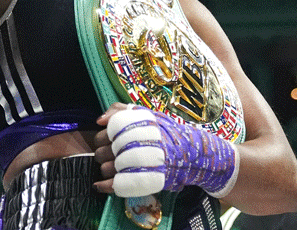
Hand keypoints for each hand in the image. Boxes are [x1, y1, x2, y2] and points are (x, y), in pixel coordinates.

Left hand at [94, 103, 240, 197]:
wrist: (196, 154)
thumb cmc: (169, 134)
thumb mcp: (150, 115)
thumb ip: (122, 110)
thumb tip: (100, 119)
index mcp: (140, 124)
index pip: (107, 130)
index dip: (106, 136)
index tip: (113, 138)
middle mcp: (140, 141)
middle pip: (104, 150)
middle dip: (104, 152)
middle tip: (115, 153)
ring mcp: (142, 162)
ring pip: (107, 167)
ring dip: (106, 168)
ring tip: (117, 167)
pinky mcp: (145, 180)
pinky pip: (116, 184)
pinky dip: (106, 185)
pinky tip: (102, 185)